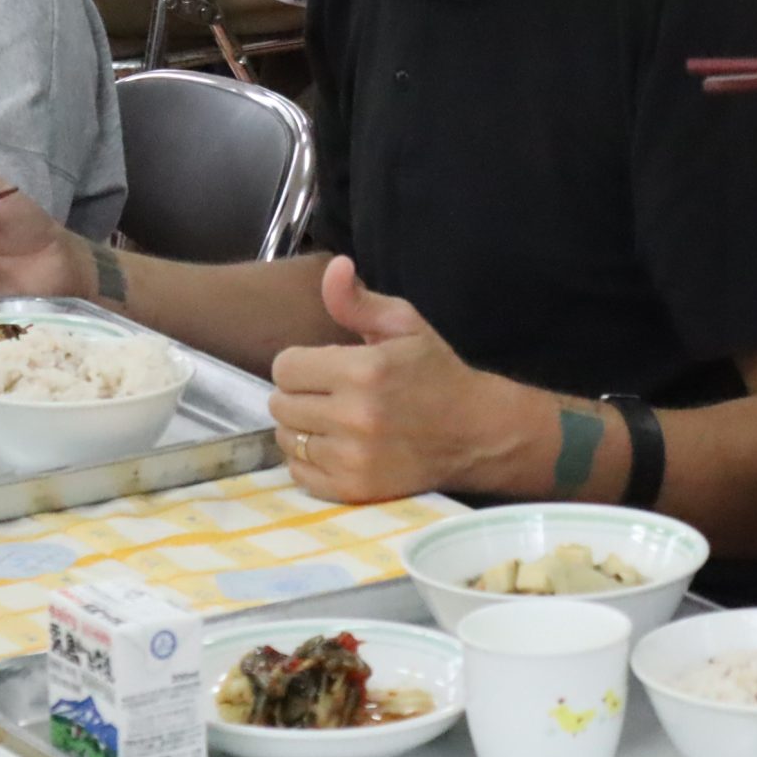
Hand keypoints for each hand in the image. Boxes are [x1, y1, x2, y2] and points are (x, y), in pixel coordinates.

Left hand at [267, 257, 497, 502]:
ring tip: (332, 420)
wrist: (476, 432)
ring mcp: (352, 458)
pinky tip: (337, 447)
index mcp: (364, 370)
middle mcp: (354, 416)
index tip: (323, 367)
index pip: (285, 367)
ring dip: (302, 427)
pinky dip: (310, 460)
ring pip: (286, 438)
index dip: (301, 363)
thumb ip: (358, 300)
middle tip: (329, 393)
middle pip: (280, 404)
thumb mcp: (404, 324)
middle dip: (299, 394)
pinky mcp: (353, 489)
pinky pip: (299, 473)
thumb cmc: (435, 372)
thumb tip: (335, 267)